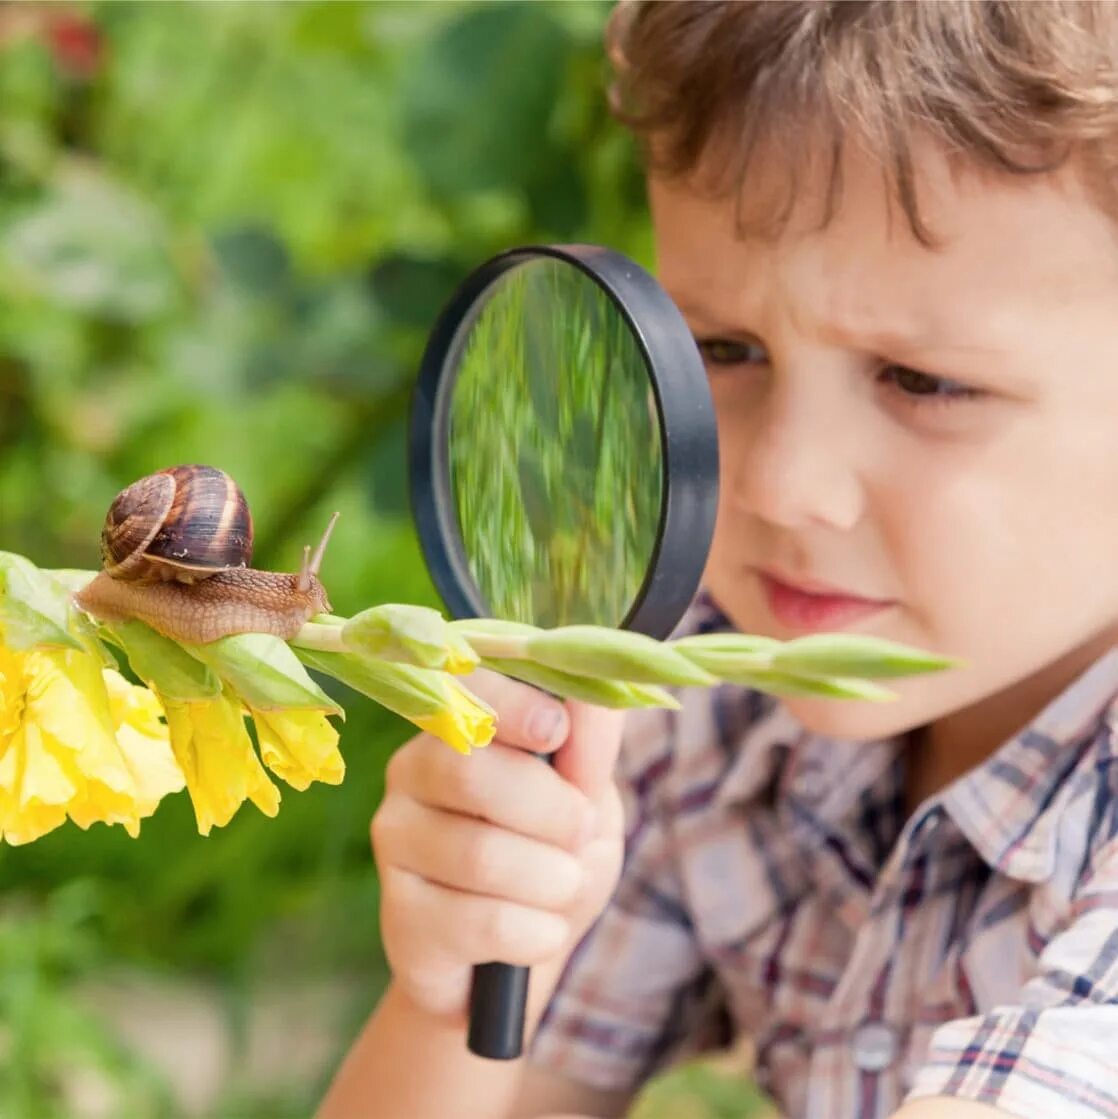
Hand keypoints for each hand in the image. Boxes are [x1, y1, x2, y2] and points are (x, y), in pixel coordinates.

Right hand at [372, 669, 626, 1020]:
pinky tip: (540, 931)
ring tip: (563, 885)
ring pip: (481, 854)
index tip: (555, 728)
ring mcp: (396, 844)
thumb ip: (589, 749)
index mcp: (457, 729)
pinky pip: (484, 921)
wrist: (515, 964)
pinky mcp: (401, 916)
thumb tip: (594, 697)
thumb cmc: (554, 858)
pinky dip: (537, 931)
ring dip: (552, 878)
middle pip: (471, 773)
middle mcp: (410, 774)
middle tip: (581, 832)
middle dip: (552, 810)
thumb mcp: (587, 799)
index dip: (509, 704)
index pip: (464, 693)